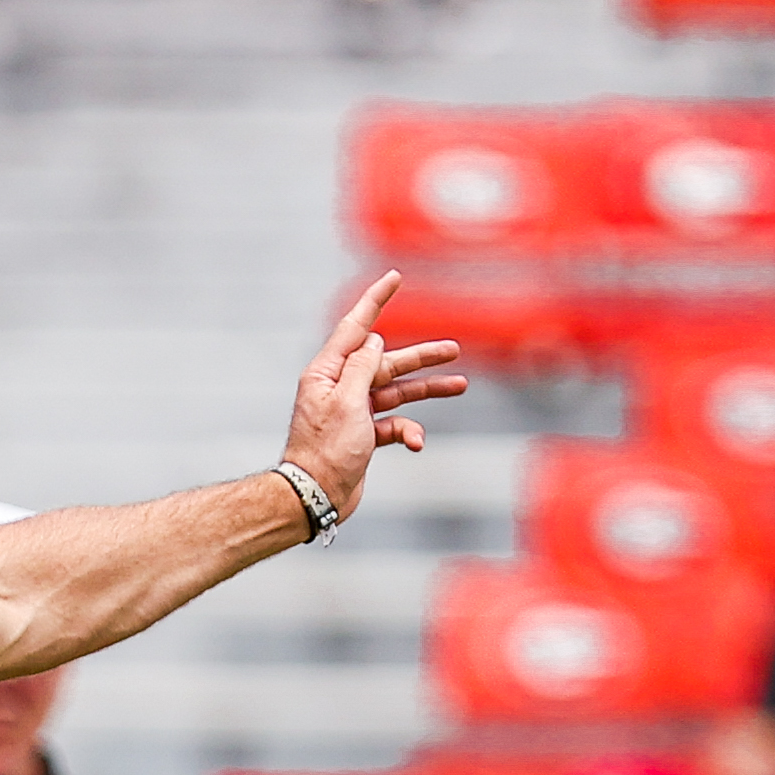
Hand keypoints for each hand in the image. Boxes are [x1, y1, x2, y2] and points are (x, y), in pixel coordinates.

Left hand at [281, 273, 468, 527]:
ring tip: (459, 385)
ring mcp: (352, 411)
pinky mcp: (363, 435)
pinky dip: (407, 431)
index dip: (376, 301)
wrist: (315, 497)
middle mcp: (339, 387)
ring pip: (396, 391)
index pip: (356, 327)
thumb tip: (373, 339)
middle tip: (453, 349)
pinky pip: (393, 424)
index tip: (394, 277)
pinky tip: (416, 442)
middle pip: (386, 362)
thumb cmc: (326, 449)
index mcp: (328, 372)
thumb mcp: (349, 401)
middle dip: (420, 357)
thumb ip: (363, 366)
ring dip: (426, 390)